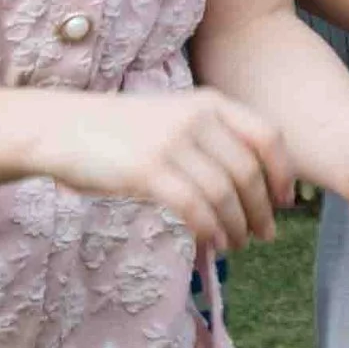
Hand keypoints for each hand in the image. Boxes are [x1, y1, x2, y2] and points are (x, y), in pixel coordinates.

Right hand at [36, 89, 291, 251]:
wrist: (63, 127)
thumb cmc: (120, 131)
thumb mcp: (174, 120)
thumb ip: (210, 140)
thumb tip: (248, 184)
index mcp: (210, 102)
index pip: (267, 136)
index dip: (282, 172)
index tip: (285, 201)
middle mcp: (198, 118)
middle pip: (248, 171)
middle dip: (262, 208)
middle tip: (266, 234)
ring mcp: (173, 143)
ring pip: (224, 193)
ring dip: (237, 225)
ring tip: (238, 244)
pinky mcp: (148, 170)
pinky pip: (194, 207)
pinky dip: (210, 229)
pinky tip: (213, 243)